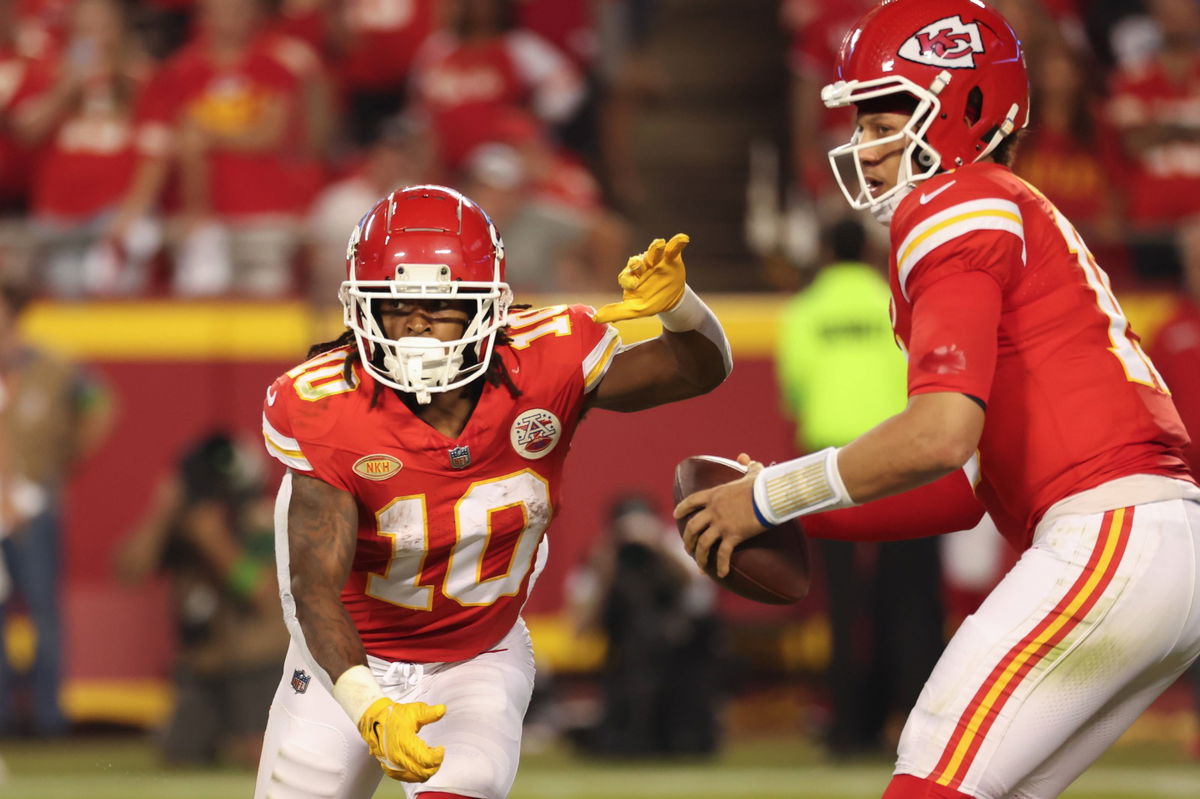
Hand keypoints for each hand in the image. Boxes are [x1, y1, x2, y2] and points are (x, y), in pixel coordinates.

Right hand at [357, 697, 445, 781]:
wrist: (375, 721)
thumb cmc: (395, 716)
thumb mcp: (414, 710)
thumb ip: (429, 713)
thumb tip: (442, 709)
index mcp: (404, 743)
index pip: (426, 760)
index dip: (438, 756)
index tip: (440, 748)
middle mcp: (397, 757)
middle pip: (423, 772)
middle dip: (435, 765)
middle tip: (437, 754)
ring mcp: (392, 764)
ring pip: (416, 777)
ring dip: (426, 770)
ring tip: (427, 756)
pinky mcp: (390, 769)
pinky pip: (407, 778)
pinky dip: (416, 773)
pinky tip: (419, 763)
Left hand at [592, 233, 688, 323]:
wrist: (671, 299)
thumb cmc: (650, 302)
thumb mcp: (635, 310)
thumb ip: (617, 312)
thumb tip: (595, 319)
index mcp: (631, 277)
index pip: (626, 276)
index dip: (628, 279)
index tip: (633, 284)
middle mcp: (642, 266)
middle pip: (638, 261)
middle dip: (639, 261)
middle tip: (642, 263)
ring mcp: (656, 260)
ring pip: (654, 252)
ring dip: (655, 248)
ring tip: (659, 245)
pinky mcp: (671, 257)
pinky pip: (673, 248)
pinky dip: (677, 243)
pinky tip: (683, 239)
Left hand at [673, 453, 767, 577]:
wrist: (769, 495)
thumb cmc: (763, 484)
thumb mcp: (753, 473)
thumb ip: (747, 466)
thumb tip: (745, 458)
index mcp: (714, 495)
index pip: (691, 502)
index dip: (682, 509)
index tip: (676, 515)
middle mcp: (713, 510)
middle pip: (692, 527)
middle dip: (688, 540)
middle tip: (687, 549)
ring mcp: (721, 524)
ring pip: (703, 543)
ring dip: (700, 557)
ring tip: (700, 567)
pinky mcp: (733, 535)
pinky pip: (723, 554)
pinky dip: (721, 565)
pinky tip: (722, 574)